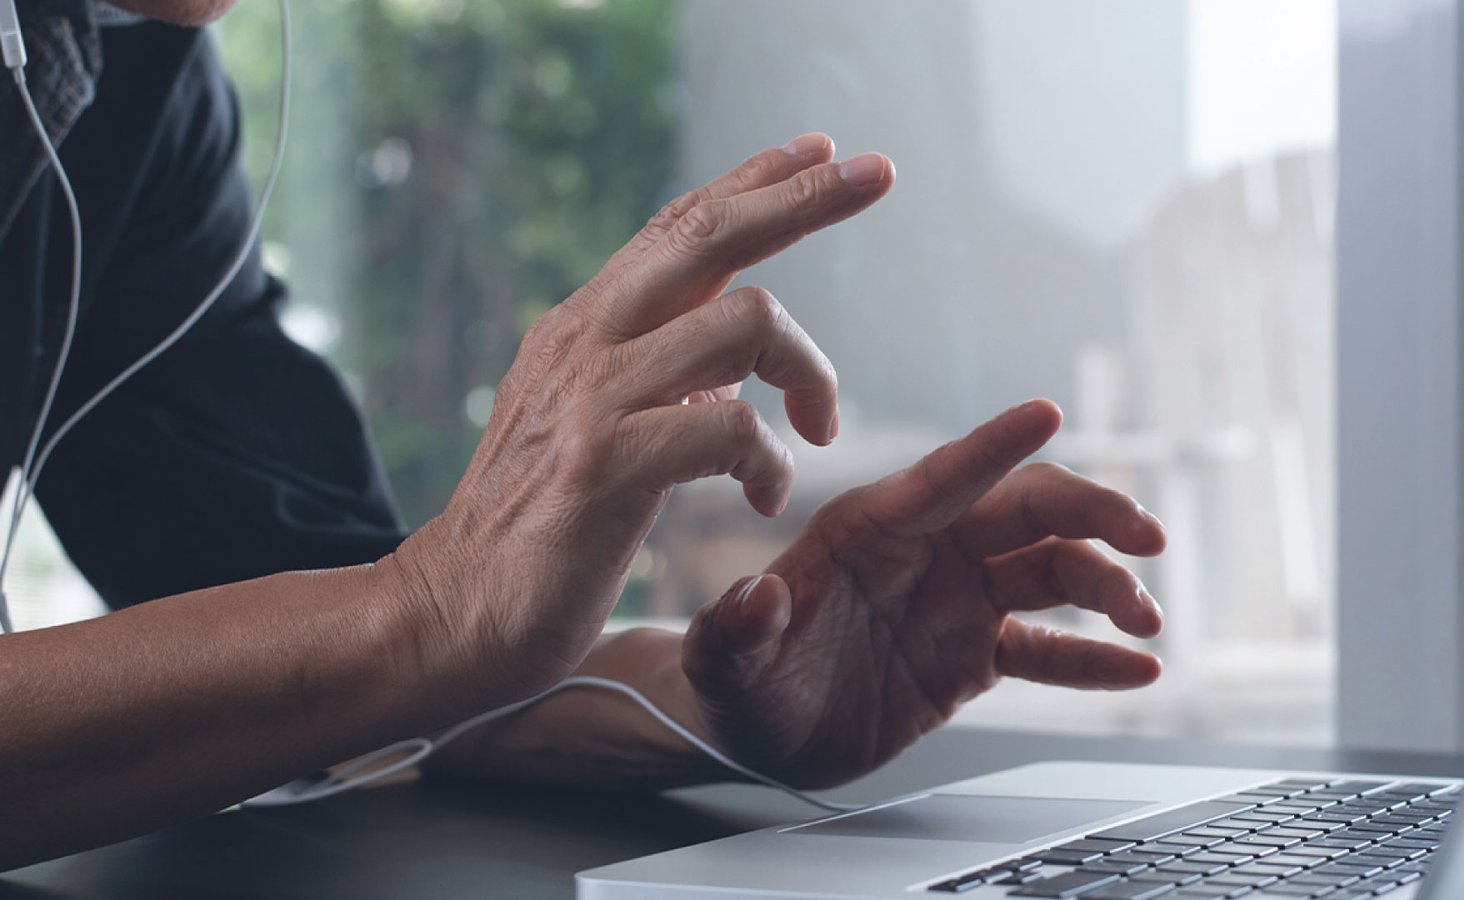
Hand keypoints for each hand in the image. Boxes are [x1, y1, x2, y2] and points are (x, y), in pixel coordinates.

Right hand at [385, 134, 894, 692]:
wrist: (453, 610)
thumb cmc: (538, 527)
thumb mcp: (595, 427)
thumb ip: (655, 382)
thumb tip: (728, 373)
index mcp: (586, 327)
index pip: (676, 226)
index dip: (752, 179)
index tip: (820, 147)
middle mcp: (586, 341)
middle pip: (709, 235)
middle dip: (803, 197)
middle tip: (879, 171)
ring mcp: (592, 398)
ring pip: (740, 322)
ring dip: (807, 373)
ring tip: (817, 429)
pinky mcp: (603, 466)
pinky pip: (726, 429)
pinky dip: (769, 460)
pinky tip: (766, 495)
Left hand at [682, 399, 1165, 787]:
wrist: (756, 733)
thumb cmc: (736, 679)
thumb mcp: (722, 660)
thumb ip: (737, 629)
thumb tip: (756, 598)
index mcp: (870, 530)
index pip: (942, 478)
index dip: (994, 446)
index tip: (1046, 413)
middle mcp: (926, 551)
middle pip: (1025, 512)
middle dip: (1092, 513)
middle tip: (1146, 536)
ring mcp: (956, 601)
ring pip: (1051, 572)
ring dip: (1106, 586)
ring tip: (1148, 619)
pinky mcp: (973, 656)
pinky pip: (1047, 650)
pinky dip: (1095, 658)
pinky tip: (1139, 667)